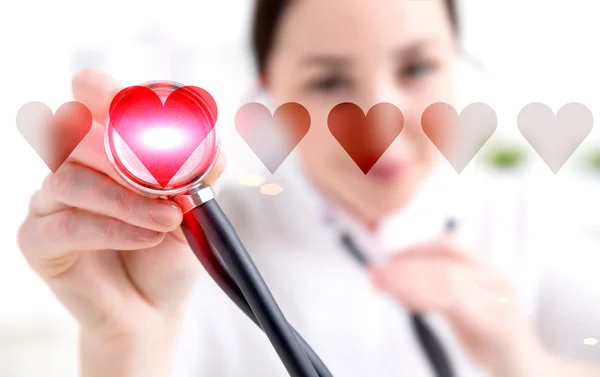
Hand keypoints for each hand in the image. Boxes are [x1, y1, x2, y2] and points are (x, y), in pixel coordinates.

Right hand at [17, 69, 225, 375]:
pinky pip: (67, 225)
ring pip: (70, 178)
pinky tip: (148, 239)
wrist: (155, 307)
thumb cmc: (169, 251)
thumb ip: (199, 173)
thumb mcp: (194, 207)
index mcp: (105, 146)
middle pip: (76, 134)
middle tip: (170, 183)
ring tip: (169, 221)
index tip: (132, 101)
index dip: (107, 92)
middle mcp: (72, 166)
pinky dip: (113, 228)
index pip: (92, 100)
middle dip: (127, 155)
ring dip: (127, 198)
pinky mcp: (37, 240)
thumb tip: (213, 146)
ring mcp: (49, 202)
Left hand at [368, 240, 547, 376]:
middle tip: (375, 274)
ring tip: (383, 285)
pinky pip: (458, 304)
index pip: (448, 247)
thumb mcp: (461, 313)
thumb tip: (399, 282)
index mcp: (487, 272)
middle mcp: (496, 280)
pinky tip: (407, 301)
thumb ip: (437, 295)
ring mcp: (501, 300)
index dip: (414, 248)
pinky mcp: (501, 324)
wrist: (528, 372)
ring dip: (409, 281)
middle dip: (403, 268)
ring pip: (447, 280)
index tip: (387, 257)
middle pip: (442, 264)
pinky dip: (427, 299)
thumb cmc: (493, 342)